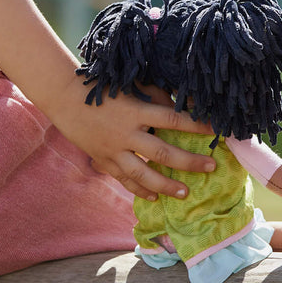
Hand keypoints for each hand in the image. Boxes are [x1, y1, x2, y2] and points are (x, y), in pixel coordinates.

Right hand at [49, 80, 216, 200]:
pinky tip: (154, 197)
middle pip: (162, 151)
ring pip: (143, 173)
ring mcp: (113, 150)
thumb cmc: (103, 87)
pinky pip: (124, 179)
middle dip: (188, 161)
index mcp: (135, 111)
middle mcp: (126, 133)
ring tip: (185, 192)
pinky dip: (139, 190)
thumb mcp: (132, 85)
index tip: (217, 131)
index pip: (173, 119)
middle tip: (211, 167)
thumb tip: (186, 102)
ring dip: (165, 184)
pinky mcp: (103, 160)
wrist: (64, 98)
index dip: (197, 125)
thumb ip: (157, 95)